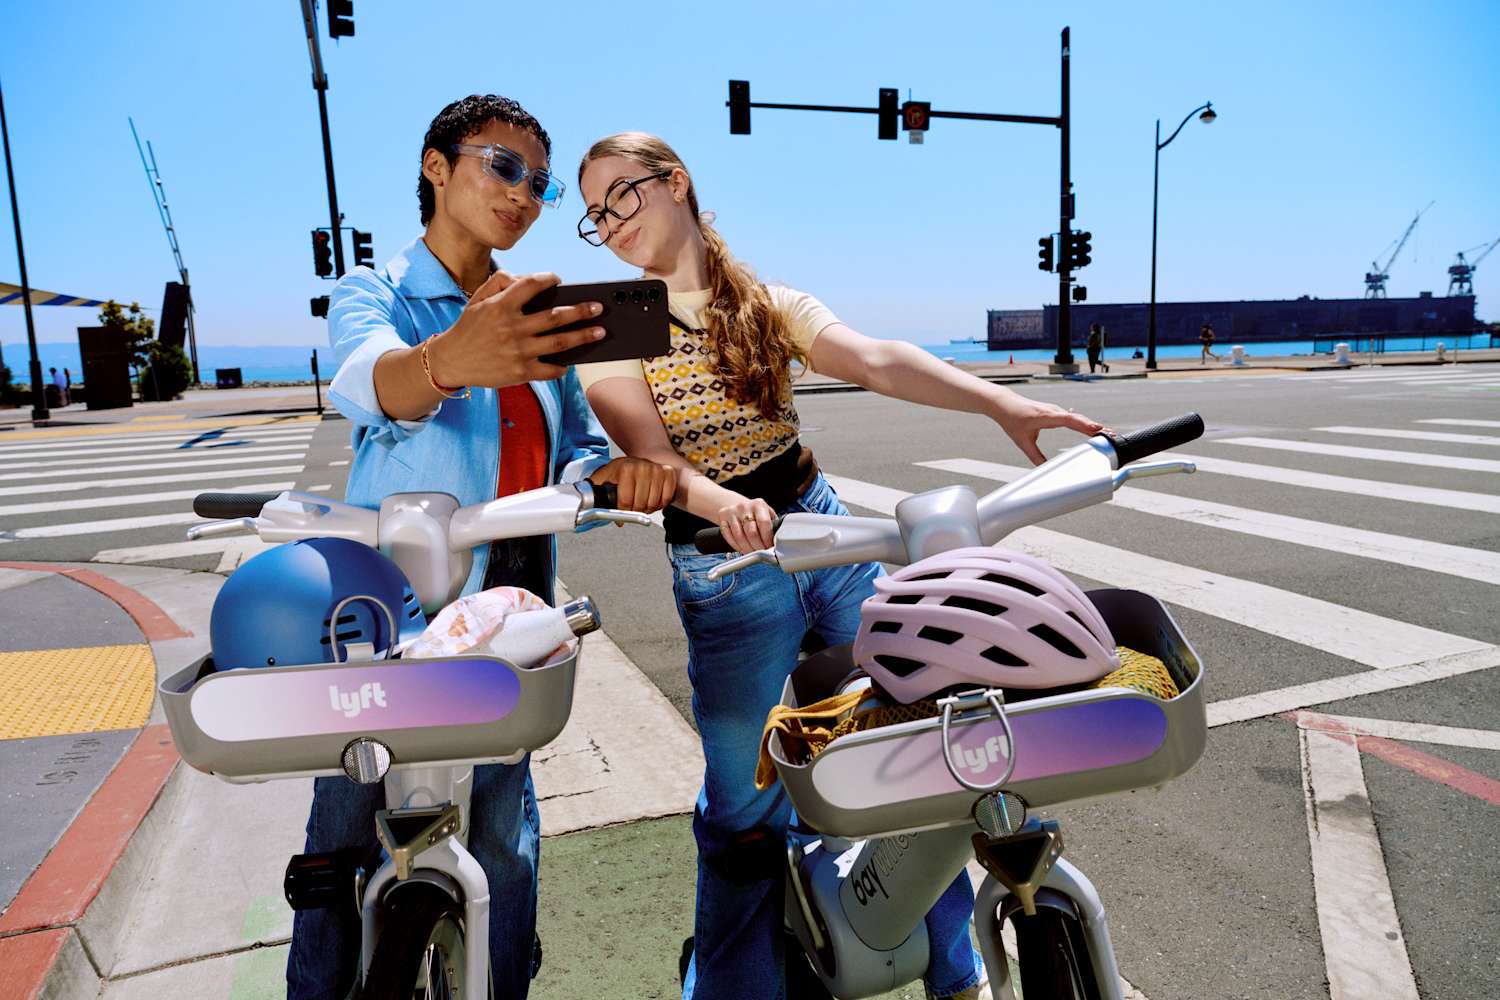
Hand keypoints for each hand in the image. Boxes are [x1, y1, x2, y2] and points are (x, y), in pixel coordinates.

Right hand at [428, 270, 604, 388]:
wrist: (451, 361)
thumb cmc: (468, 328)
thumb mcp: (478, 299)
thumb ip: (501, 282)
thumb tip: (528, 277)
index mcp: (501, 306)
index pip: (531, 285)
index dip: (547, 279)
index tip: (558, 279)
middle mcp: (512, 328)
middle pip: (554, 317)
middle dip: (580, 311)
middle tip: (598, 307)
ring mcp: (518, 352)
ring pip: (559, 342)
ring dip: (583, 336)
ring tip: (599, 331)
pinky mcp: (520, 372)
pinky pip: (549, 370)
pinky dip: (562, 367)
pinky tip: (571, 361)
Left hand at [589, 458, 677, 513]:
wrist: (633, 462)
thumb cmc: (617, 473)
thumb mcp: (601, 480)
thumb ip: (593, 492)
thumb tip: (582, 505)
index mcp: (625, 468)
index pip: (626, 501)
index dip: (623, 512)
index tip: (621, 513)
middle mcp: (643, 466)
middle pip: (641, 504)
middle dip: (635, 511)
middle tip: (631, 507)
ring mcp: (657, 469)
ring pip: (654, 502)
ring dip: (648, 508)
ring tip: (641, 502)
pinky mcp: (668, 473)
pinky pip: (667, 497)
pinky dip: (660, 503)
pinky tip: (652, 498)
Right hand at [714, 497, 776, 553]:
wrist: (738, 505)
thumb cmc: (756, 513)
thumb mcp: (766, 514)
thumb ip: (773, 525)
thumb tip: (778, 542)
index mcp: (759, 504)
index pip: (764, 523)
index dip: (767, 539)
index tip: (770, 547)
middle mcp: (744, 506)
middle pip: (751, 532)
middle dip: (758, 547)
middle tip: (761, 553)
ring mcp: (732, 512)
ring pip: (739, 537)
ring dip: (747, 549)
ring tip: (752, 553)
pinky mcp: (722, 518)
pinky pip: (728, 536)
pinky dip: (735, 546)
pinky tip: (742, 548)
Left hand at [991, 397, 1108, 465]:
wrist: (1005, 403)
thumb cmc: (1012, 421)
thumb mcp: (1022, 442)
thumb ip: (1034, 456)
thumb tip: (1044, 470)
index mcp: (1046, 416)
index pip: (1069, 419)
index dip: (1084, 424)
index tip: (1099, 429)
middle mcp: (1054, 411)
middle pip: (1078, 419)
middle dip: (1095, 427)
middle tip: (1112, 435)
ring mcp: (1056, 411)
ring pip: (1077, 418)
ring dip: (1092, 425)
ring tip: (1108, 434)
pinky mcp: (1056, 412)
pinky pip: (1073, 418)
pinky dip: (1084, 424)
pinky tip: (1095, 429)